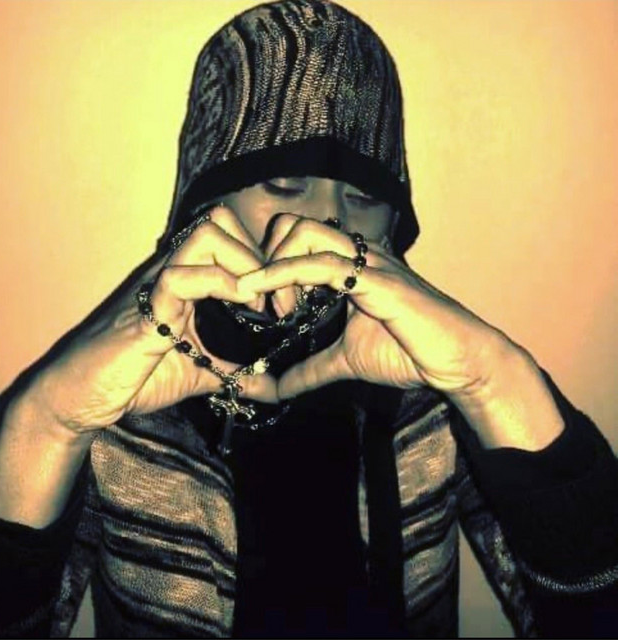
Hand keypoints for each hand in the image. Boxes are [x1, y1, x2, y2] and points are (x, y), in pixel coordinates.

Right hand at [27, 205, 279, 436]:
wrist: (82, 396)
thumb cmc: (136, 377)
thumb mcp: (200, 373)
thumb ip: (236, 373)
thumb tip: (274, 386)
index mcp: (188, 281)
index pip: (230, 235)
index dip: (263, 258)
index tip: (285, 297)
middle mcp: (174, 272)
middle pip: (221, 221)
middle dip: (259, 255)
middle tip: (277, 299)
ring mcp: (159, 285)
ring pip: (207, 234)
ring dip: (244, 264)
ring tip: (259, 302)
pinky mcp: (146, 308)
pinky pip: (182, 276)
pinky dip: (220, 283)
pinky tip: (240, 306)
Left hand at [237, 213, 564, 449]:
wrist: (457, 361)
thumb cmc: (408, 353)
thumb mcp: (344, 361)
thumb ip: (307, 370)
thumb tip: (271, 388)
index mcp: (348, 264)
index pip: (293, 240)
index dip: (268, 267)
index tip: (257, 308)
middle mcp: (356, 253)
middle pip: (291, 224)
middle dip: (265, 261)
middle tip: (265, 308)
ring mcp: (368, 261)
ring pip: (303, 233)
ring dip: (274, 268)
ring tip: (274, 310)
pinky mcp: (378, 279)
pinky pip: (324, 263)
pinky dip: (286, 275)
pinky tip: (271, 300)